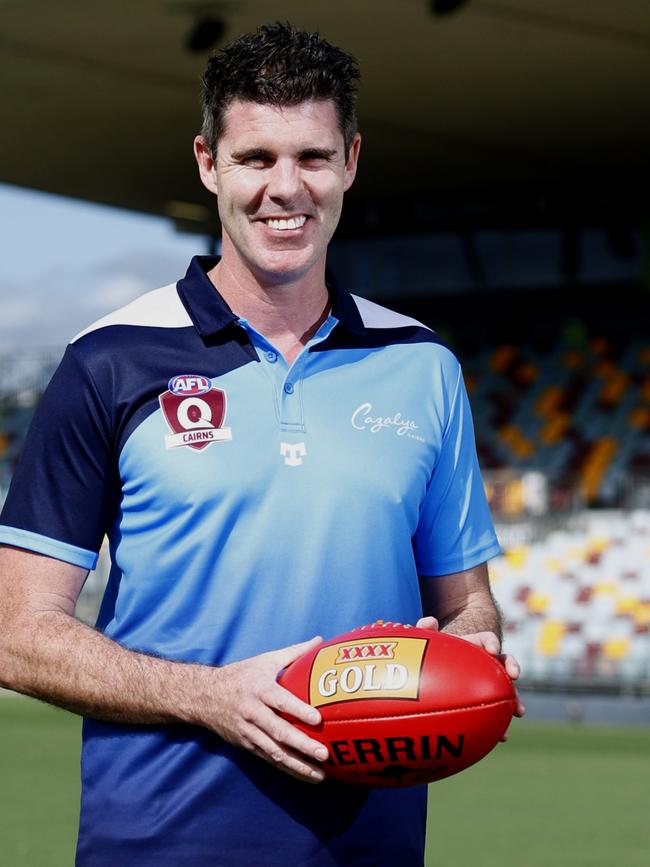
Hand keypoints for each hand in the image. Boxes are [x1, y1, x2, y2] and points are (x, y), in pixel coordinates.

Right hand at [206, 636, 328, 783]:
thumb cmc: (241, 675)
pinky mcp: (246, 745)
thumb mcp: (265, 660)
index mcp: (259, 689)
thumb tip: (320, 640)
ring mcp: (249, 732)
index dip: (298, 710)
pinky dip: (287, 768)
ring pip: (274, 752)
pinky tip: (305, 775)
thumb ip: (294, 652)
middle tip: (324, 754)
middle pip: (279, 732)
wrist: (204, 696)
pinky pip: (269, 759)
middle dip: (302, 745)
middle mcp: (253, 712)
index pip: (280, 701)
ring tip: (320, 775)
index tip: (318, 719)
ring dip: (297, 765)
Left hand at [416, 617, 524, 733]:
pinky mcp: (485, 702)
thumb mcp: (427, 641)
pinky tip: (502, 737)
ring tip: (518, 711)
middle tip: (514, 675)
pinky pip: (495, 713)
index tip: (492, 649)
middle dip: (512, 667)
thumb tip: (429, 622)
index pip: (486, 640)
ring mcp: (487, 683)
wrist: (437, 673)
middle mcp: (484, 663)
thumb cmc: (433, 655)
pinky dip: (501, 724)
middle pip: (503, 663)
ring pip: (505, 690)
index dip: (491, 642)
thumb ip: (425, 630)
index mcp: (472, 647)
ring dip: (514, 699)